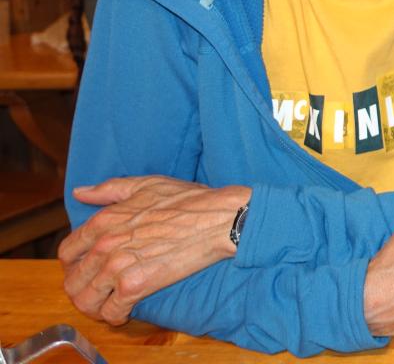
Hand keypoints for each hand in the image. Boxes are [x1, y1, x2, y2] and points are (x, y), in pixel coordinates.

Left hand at [59, 176, 250, 323]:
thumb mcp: (146, 185)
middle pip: (72, 281)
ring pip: (85, 301)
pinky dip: (116, 316)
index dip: (74, 265)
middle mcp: (104, 244)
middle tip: (99, 291)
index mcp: (104, 221)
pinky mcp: (136, 285)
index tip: (87, 270)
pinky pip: (111, 312)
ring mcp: (118, 266)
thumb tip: (80, 193)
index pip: (67, 252)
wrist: (219, 219)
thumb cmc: (188, 200)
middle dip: (82, 289)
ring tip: (108, 305)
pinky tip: (126, 311)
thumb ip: (108, 190)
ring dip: (94, 307)